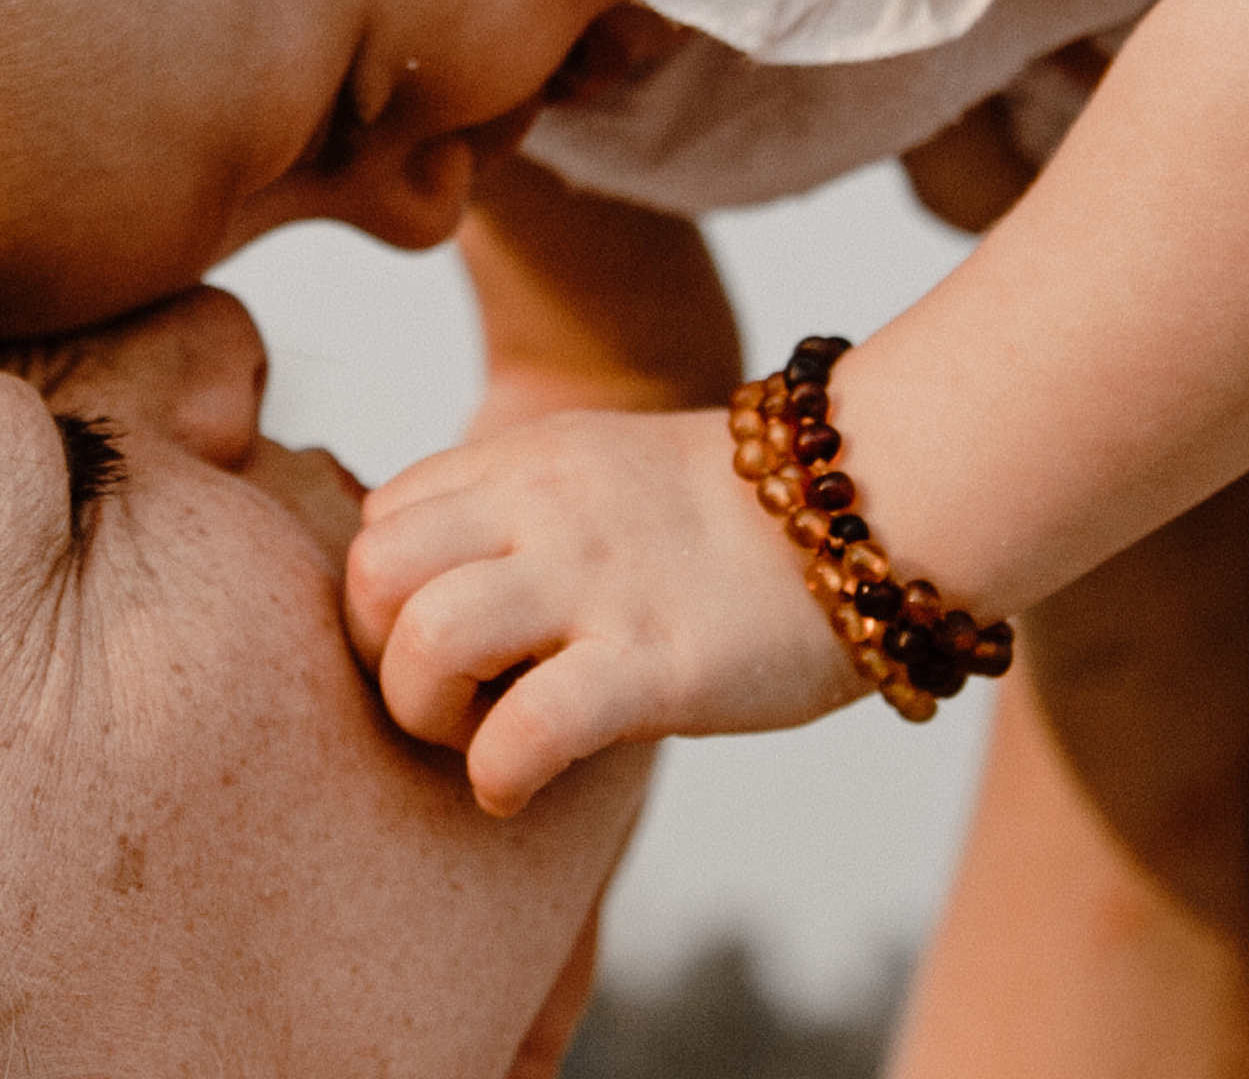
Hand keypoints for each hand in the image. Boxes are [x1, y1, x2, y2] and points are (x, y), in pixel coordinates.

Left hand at [345, 407, 864, 814]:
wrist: (876, 503)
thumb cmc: (733, 520)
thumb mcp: (597, 472)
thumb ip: (514, 509)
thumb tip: (435, 581)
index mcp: (523, 462)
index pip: (381, 522)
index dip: (387, 599)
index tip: (435, 645)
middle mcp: (541, 508)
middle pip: (372, 571)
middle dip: (377, 655)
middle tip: (440, 701)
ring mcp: (595, 582)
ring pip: (428, 635)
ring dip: (424, 711)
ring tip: (472, 740)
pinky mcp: (653, 661)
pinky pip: (526, 727)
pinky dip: (496, 774)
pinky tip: (516, 787)